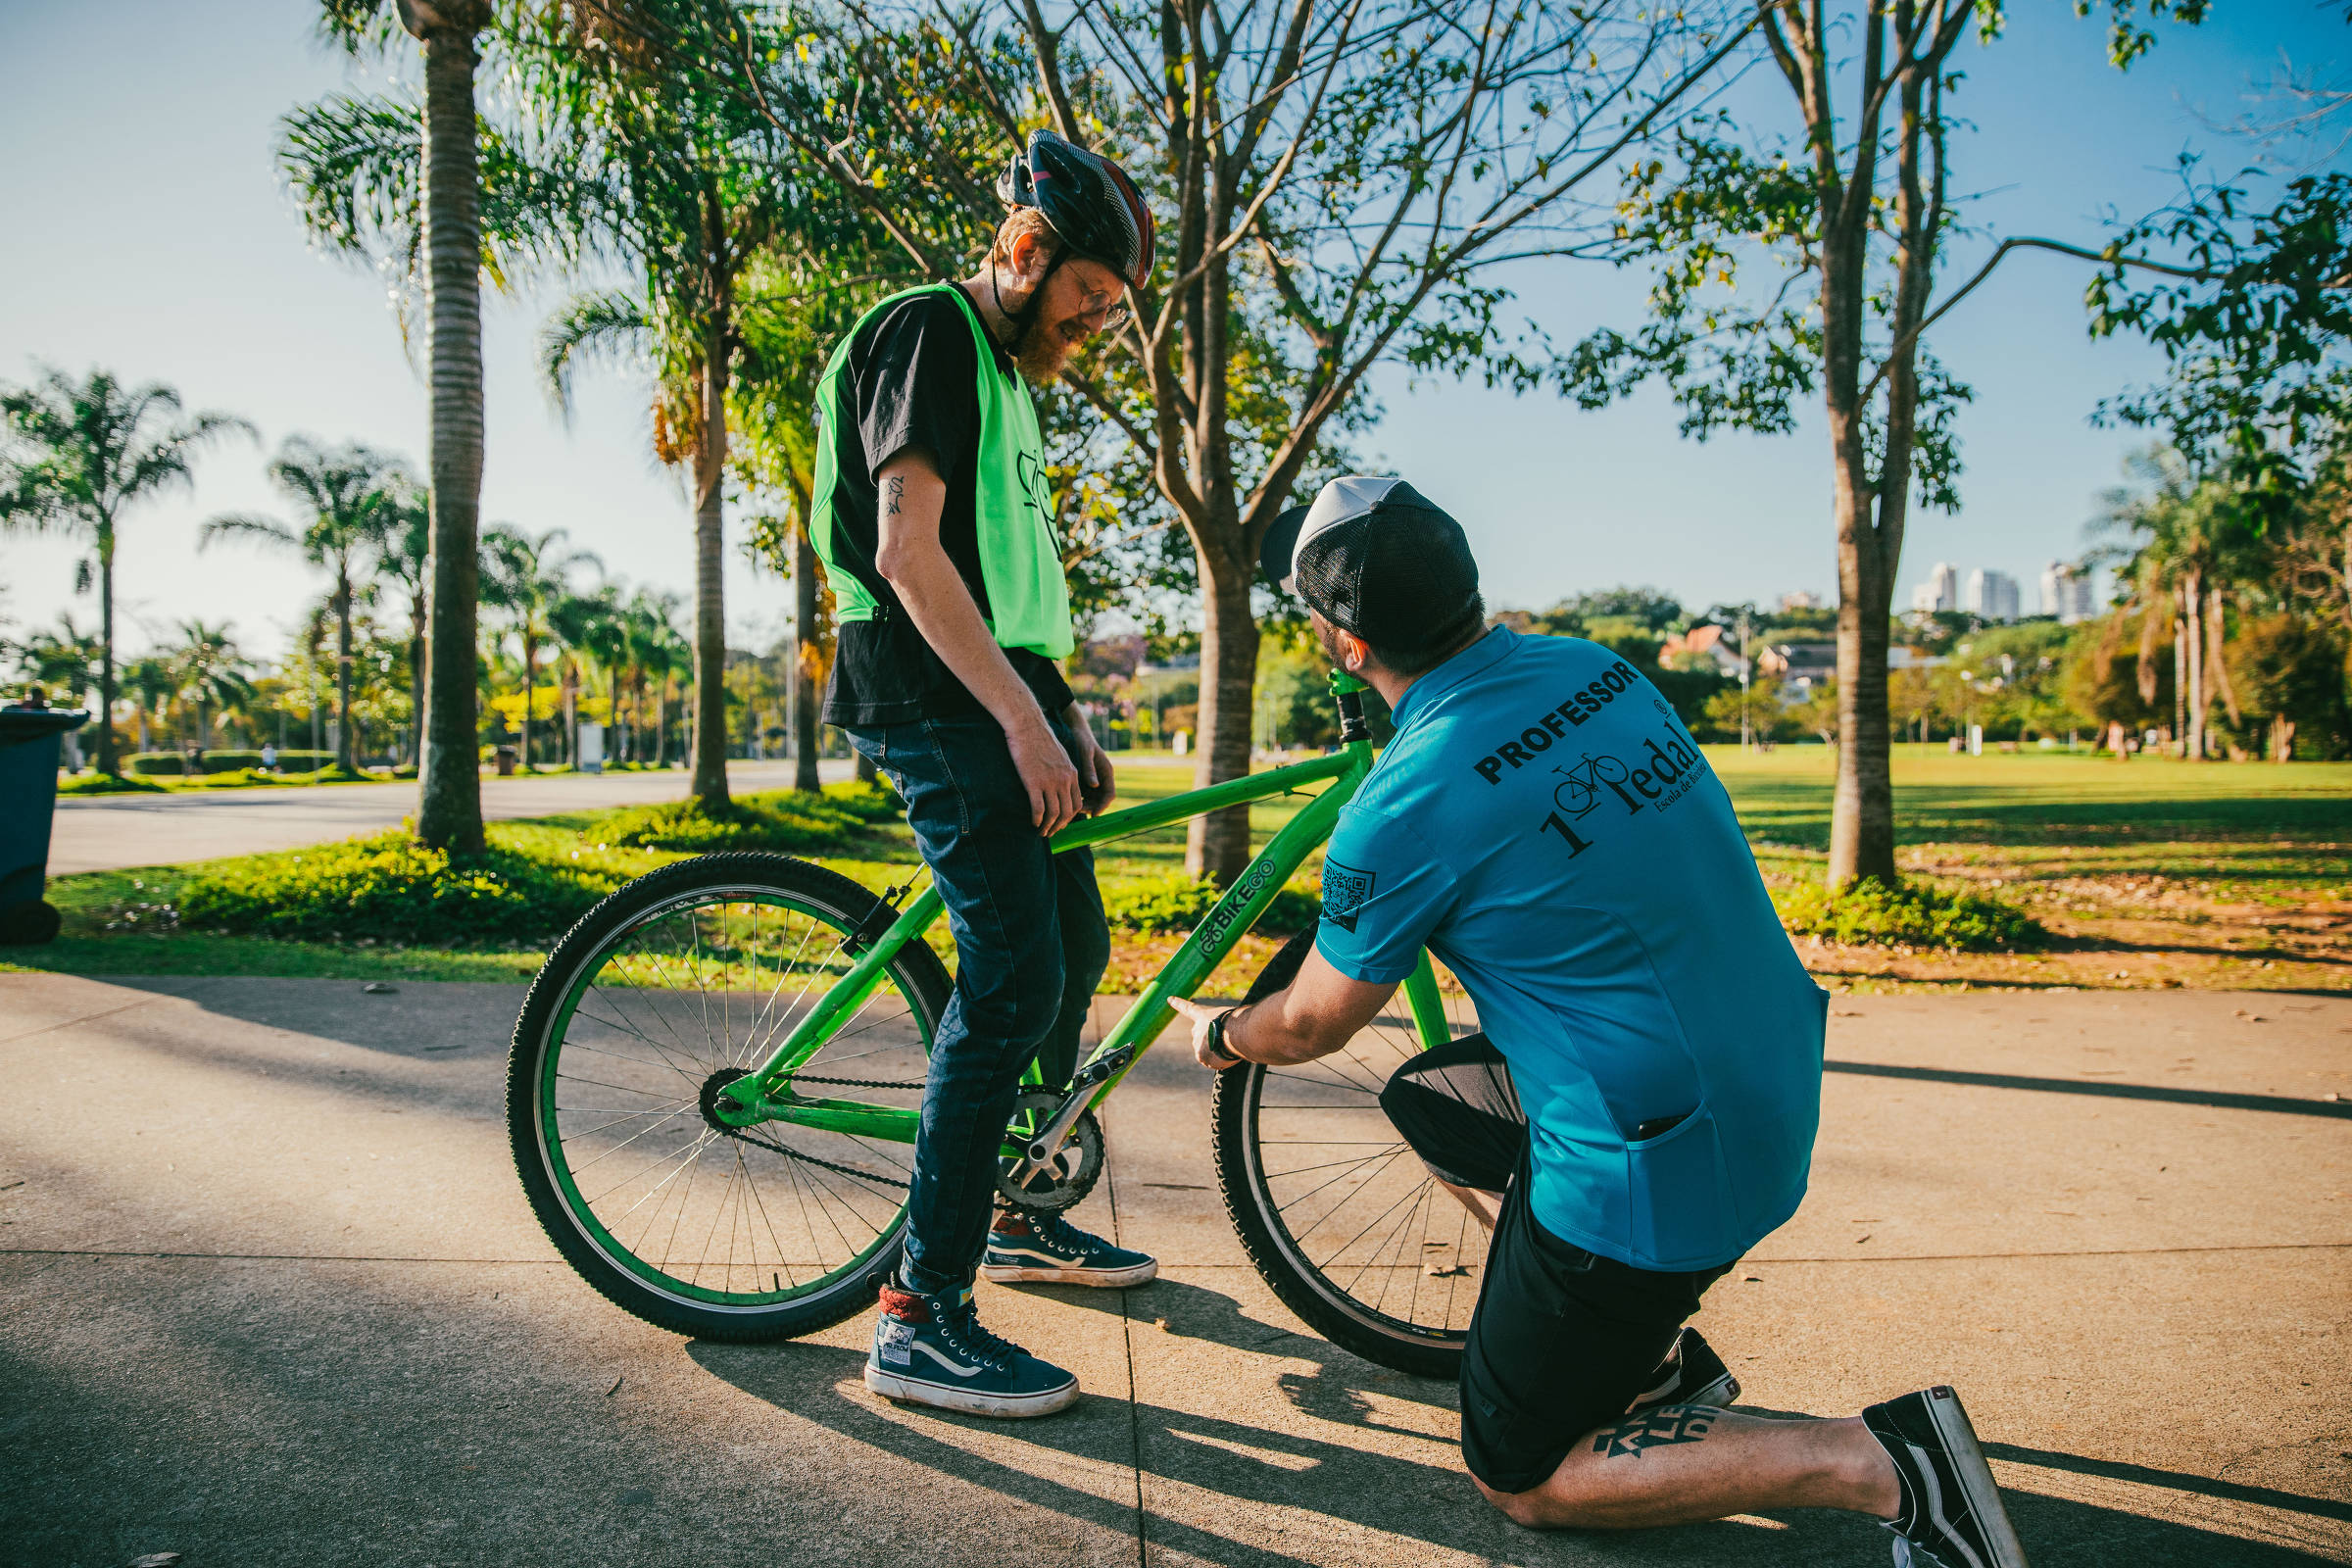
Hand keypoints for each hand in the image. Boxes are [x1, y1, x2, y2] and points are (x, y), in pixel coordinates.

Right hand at [1008, 716, 1083, 836]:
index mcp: (1072, 774)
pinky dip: (1037, 819)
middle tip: (1051, 832)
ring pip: (1054, 813)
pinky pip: (1038, 808)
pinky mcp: (1034, 783)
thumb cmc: (1039, 740)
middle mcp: (1064, 780)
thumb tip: (1060, 783)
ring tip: (1041, 832)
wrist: (1028, 726)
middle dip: (1059, 826)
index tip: (1061, 823)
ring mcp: (1050, 782)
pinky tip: (1033, 823)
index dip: (1069, 818)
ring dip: (1048, 826)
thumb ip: (1063, 771)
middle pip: (1067, 812)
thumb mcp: (1060, 755)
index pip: (1077, 804)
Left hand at [1074, 727, 1117, 814]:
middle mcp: (1102, 778)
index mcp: (1107, 772)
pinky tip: (1066, 801)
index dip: (1103, 806)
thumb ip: (1090, 769)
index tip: (1093, 814)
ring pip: (1092, 799)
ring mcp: (1094, 779)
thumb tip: (1095, 785)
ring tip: (1070, 808)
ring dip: (1084, 805)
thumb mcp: (1085, 752)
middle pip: (1101, 800)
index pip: (1110, 794)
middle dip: (1091, 808)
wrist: (1076, 731)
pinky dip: (1078, 799)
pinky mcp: (1086, 779)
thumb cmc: (1082, 739)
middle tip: (1077, 811)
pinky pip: (1084, 794)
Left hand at [1168, 995, 1241, 1070]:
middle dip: (1209, 1041)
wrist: (1235, 1033)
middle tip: (1224, 1041)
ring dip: (1216, 1052)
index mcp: (1203, 1016)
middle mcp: (1196, 1029)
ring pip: (1206, 1052)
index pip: (1188, 1009)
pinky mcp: (1200, 1056)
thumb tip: (1227, 1037)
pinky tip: (1226, 1055)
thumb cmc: (1238, 1022)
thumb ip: (1223, 1025)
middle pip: (1200, 1038)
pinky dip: (1220, 1061)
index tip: (1170, 999)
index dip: (1179, 1003)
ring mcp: (1197, 1043)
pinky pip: (1212, 1062)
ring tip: (1227, 1047)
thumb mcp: (1230, 1017)